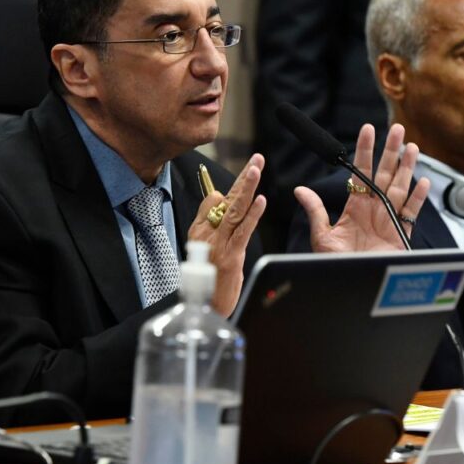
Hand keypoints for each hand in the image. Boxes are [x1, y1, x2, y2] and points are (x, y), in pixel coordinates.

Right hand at [187, 154, 266, 315]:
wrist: (205, 304)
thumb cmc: (210, 276)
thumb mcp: (205, 245)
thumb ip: (211, 221)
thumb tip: (217, 198)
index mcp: (203, 227)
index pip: (220, 198)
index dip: (238, 184)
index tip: (252, 168)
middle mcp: (209, 231)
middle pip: (228, 198)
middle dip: (245, 177)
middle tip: (257, 159)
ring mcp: (219, 243)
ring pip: (235, 210)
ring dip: (246, 188)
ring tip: (256, 169)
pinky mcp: (230, 255)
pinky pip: (242, 231)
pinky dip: (252, 215)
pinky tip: (260, 201)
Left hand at [294, 124, 428, 252]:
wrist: (352, 287)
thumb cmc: (336, 265)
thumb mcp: (322, 237)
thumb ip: (315, 211)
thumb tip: (300, 189)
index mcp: (355, 207)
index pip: (360, 173)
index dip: (364, 151)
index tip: (367, 130)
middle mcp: (374, 209)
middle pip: (384, 174)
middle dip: (391, 151)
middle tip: (397, 129)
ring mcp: (388, 219)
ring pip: (400, 187)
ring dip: (406, 167)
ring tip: (411, 147)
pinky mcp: (401, 234)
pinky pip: (411, 213)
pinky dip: (417, 199)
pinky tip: (422, 182)